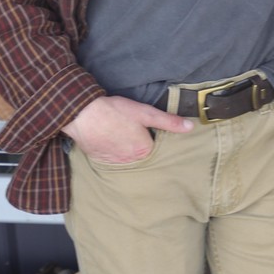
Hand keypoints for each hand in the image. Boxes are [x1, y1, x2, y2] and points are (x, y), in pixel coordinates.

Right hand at [64, 93, 191, 164]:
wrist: (82, 114)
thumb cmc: (115, 111)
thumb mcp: (145, 113)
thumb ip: (169, 122)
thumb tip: (191, 127)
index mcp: (145, 150)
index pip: (154, 145)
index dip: (148, 132)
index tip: (141, 124)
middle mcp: (131, 161)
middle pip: (140, 152)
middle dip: (136, 141)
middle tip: (127, 127)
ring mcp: (114, 162)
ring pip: (125, 155)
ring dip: (123, 147)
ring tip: (117, 131)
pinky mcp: (100, 160)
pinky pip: (111, 156)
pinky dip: (111, 149)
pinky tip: (107, 137)